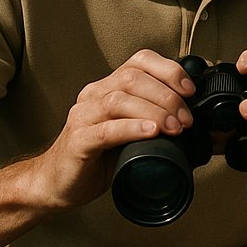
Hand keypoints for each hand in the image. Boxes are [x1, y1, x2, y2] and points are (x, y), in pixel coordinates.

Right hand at [32, 50, 194, 210]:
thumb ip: (150, 121)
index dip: (168, 70)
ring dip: (155, 112)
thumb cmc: (94, 160)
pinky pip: (106, 129)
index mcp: (107, 89)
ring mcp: (83, 117)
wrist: (55, 185)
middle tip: (186, 120)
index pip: (139, 61)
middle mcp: (93, 96)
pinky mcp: (77, 141)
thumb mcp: (128, 134)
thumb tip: (189, 122)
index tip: (190, 91)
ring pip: (120, 99)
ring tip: (175, 128)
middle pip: (133, 78)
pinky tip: (151, 133)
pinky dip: (132, 128)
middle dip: (168, 97)